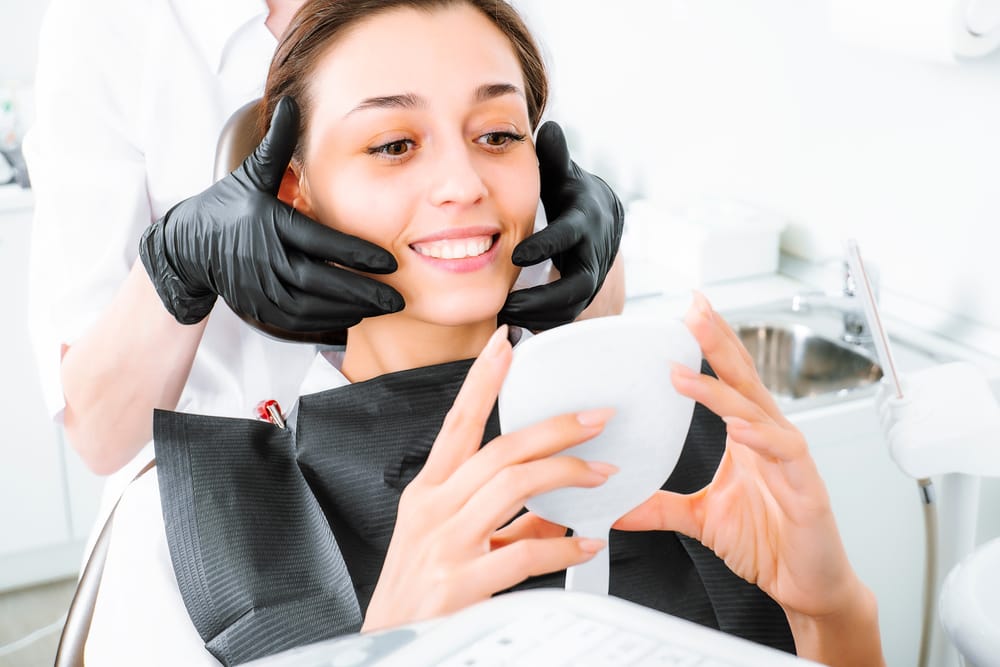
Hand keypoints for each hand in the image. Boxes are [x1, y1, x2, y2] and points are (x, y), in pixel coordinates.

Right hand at [139, 96, 403, 340]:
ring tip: (382, 308)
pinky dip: (328, 321)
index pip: (322, 244)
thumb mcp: (251, 173)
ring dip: (350, 310)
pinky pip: (297, 320)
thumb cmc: (228, 205)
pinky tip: (353, 315)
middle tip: (398, 299)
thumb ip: (277, 144)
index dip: (358, 255)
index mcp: (270, 224)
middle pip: (322, 282)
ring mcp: (259, 288)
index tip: (390, 263)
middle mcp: (265, 259)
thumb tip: (290, 103)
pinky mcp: (257, 307)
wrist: (188, 245)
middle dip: (364, 293)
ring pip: (312, 307)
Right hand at [363, 326, 615, 631]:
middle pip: (499, 451)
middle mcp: (433, 510)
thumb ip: (500, 522)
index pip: (457, 423)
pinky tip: (584, 544)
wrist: (386, 648)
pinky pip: (522, 554)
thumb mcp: (446, 543)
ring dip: (564, 475)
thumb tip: (553, 512)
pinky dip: (561, 549)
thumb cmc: (414, 593)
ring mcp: (444, 545)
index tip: (505, 346)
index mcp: (427, 492)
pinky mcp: (459, 584)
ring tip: (599, 475)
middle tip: (594, 419)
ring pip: (512, 488)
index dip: (483, 381)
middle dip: (553, 429)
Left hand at [499, 121, 623, 329]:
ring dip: (538, 317)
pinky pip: (564, 317)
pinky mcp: (582, 296)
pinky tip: (513, 324)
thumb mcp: (564, 175)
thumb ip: (555, 157)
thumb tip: (549, 127)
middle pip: (578, 286)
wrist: (598, 221)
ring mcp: (591, 277)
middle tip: (505, 305)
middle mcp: (594, 252)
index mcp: (586, 220)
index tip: (515, 255)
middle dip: (542, 300)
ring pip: (571, 307)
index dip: (546, 246)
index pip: (570, 235)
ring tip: (504, 317)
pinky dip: (540, 323)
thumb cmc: (571, 194)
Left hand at [614, 293, 881, 662]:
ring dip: (724, 390)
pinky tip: (739, 428)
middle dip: (719, 342)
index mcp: (747, 439)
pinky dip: (761, 439)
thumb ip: (660, 507)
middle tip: (694, 309)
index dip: (711, 345)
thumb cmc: (768, 543)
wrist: (808, 587)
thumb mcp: (701, 519)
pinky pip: (785, 456)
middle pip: (744, 380)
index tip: (687, 313)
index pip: (728, 380)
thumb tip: (617, 506)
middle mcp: (769, 441)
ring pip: (758, 412)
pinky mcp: (806, 490)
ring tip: (688, 372)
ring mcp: (789, 462)